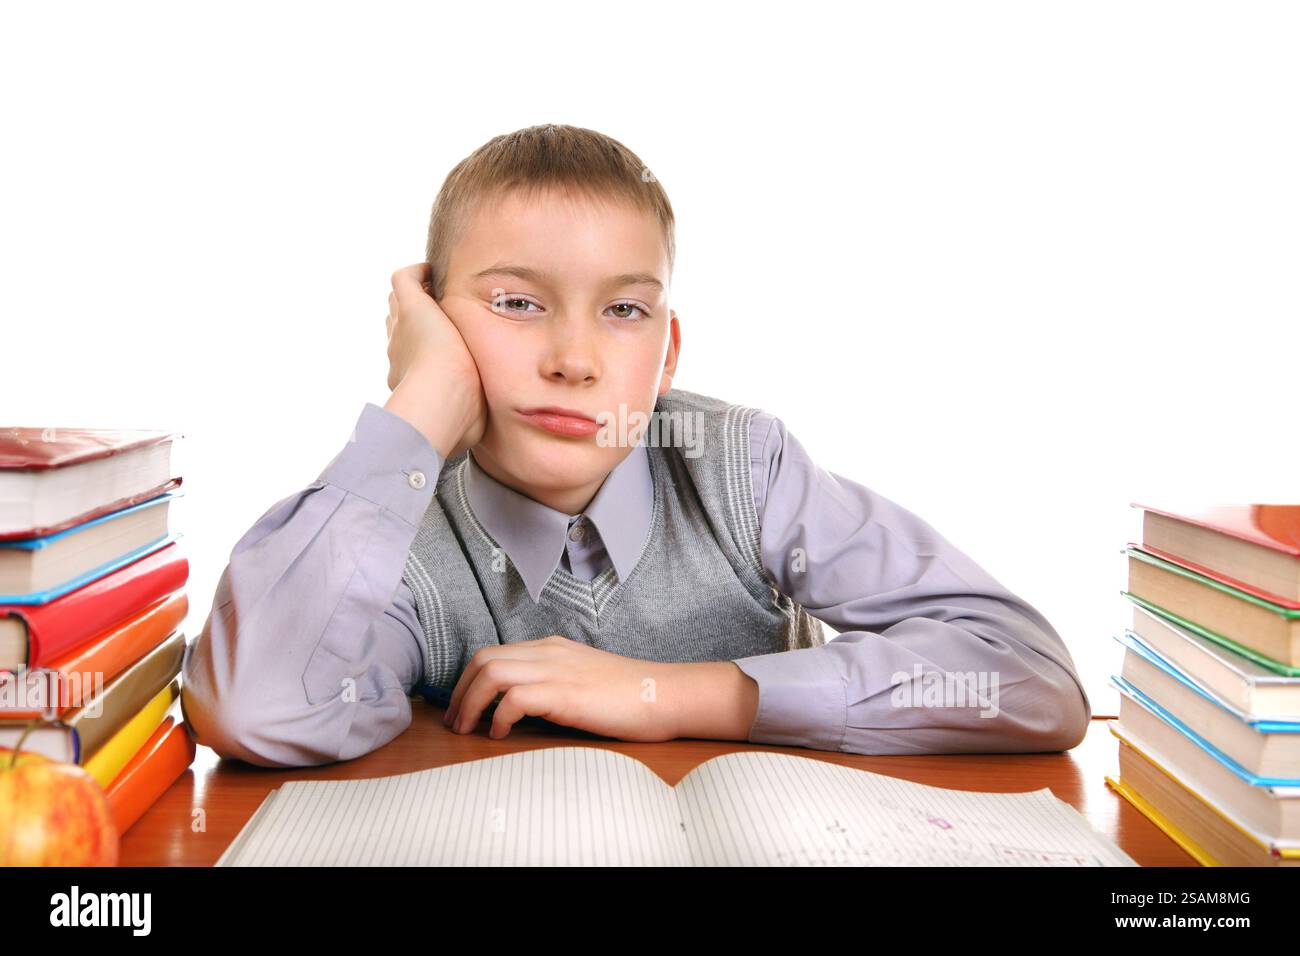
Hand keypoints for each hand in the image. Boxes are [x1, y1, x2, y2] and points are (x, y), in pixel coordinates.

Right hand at [384, 262, 487, 458]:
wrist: (444, 400)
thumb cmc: (457, 419)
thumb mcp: (466, 421)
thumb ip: (470, 418)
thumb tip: (478, 428)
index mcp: (409, 377)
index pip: (406, 355)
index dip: (418, 347)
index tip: (437, 345)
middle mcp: (398, 351)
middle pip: (397, 327)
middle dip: (413, 320)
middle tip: (437, 315)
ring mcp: (402, 328)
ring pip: (398, 303)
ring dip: (415, 295)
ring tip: (436, 290)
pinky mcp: (412, 307)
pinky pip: (404, 279)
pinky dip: (417, 272)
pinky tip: (433, 271)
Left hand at [441, 636, 679, 742]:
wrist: (666, 695)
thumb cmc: (630, 695)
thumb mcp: (584, 680)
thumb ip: (554, 684)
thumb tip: (520, 706)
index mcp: (552, 648)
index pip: (493, 653)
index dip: (468, 682)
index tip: (462, 708)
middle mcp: (549, 653)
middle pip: (483, 659)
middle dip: (460, 692)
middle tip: (456, 723)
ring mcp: (557, 670)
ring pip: (491, 673)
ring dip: (470, 704)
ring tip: (468, 730)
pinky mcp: (565, 693)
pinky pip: (514, 698)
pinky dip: (498, 717)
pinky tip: (500, 735)